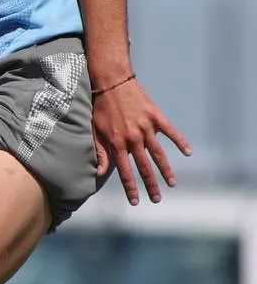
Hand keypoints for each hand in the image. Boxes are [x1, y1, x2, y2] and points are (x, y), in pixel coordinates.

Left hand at [92, 76, 190, 203]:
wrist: (111, 81)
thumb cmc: (100, 107)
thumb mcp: (95, 131)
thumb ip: (99, 152)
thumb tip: (98, 172)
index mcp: (117, 143)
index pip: (125, 171)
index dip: (130, 188)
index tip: (135, 202)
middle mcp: (133, 138)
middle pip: (144, 167)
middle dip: (151, 185)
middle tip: (157, 199)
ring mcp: (146, 127)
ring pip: (158, 154)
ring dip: (166, 170)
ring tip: (172, 184)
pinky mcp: (155, 116)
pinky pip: (170, 131)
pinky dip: (180, 142)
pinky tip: (188, 152)